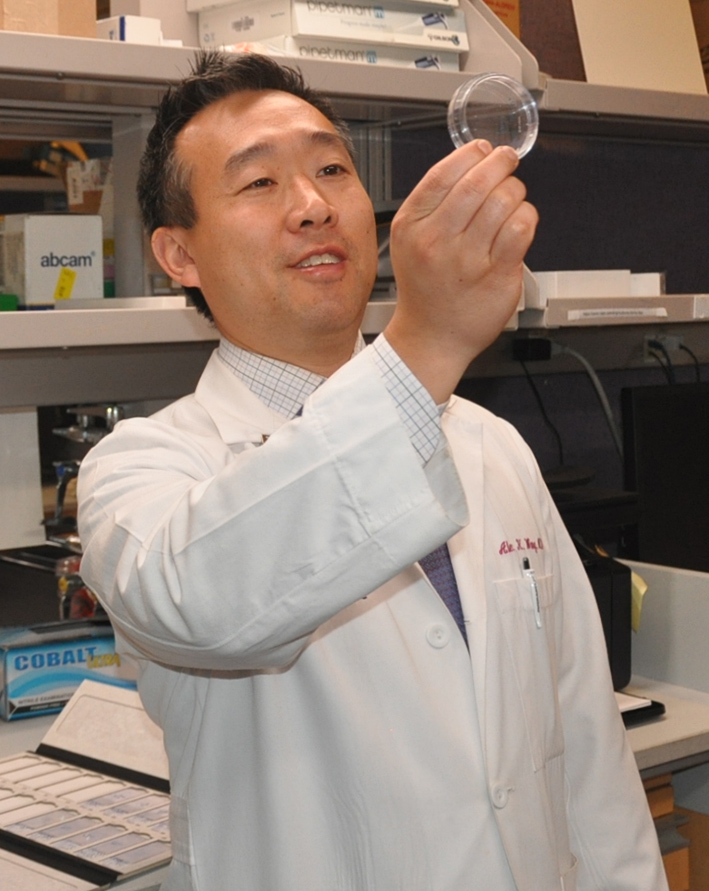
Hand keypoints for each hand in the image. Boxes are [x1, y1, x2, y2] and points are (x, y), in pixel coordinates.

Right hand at [383, 140, 537, 402]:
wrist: (431, 338)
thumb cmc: (425, 288)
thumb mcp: (410, 240)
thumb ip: (434, 203)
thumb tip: (473, 162)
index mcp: (412, 226)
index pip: (445, 173)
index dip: (472, 154)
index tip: (485, 150)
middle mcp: (437, 241)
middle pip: (478, 181)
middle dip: (501, 163)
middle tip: (508, 161)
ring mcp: (468, 260)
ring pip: (505, 200)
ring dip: (515, 192)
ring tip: (512, 200)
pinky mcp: (496, 275)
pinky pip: (521, 228)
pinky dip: (527, 216)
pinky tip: (520, 222)